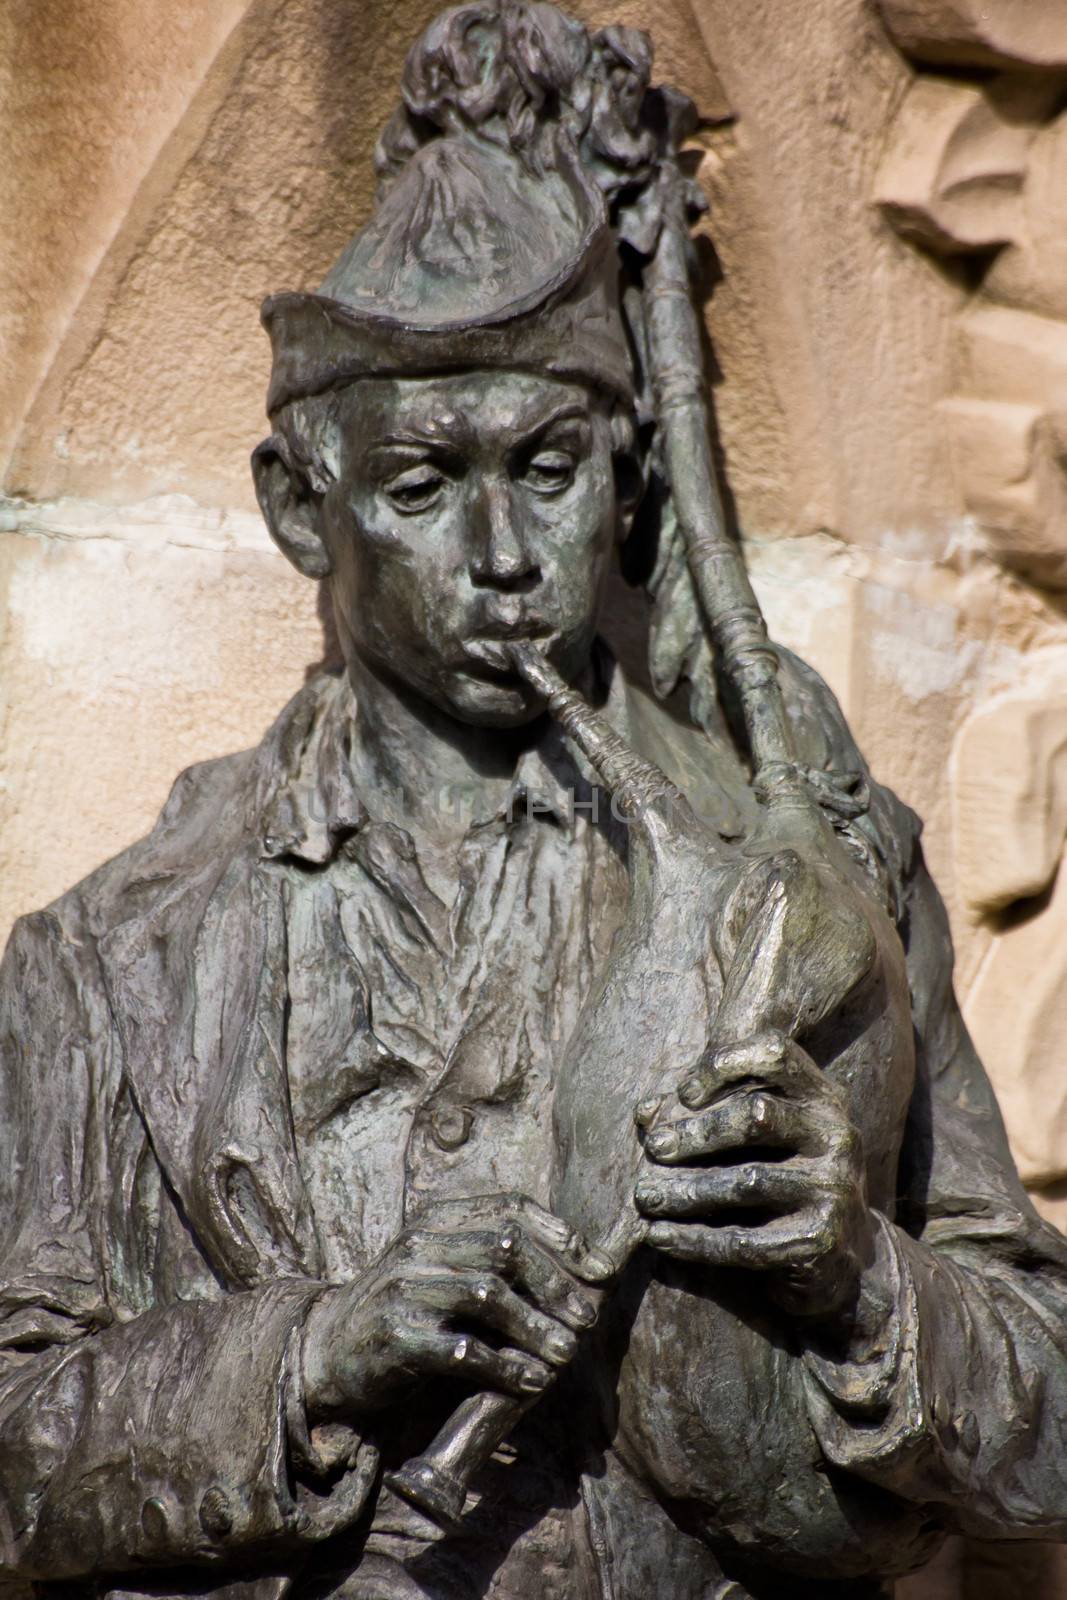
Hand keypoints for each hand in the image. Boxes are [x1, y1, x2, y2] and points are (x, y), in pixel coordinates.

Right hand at [301, 1192, 612, 1422]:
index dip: (562, 1236)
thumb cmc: (407, 1308)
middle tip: (586, 1319)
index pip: (511, 1208)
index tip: (599, 1270)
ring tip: (564, 1354)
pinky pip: (462, 1350)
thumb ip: (492, 1256)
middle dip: (555, 1284)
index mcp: (436, 1218)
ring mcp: (405, 1289)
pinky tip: (530, 1380)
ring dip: (536, 1327)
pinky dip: (505, 1366)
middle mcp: (420, 1244)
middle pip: (505, 1247)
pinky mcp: (396, 1338)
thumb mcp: (442, 1266)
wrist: (331, 1348)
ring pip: (488, 1295)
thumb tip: (580, 1267)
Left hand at [634, 1031, 875, 1319]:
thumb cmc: (778, 1172)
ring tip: (644, 1196)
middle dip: (696, 1133)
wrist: (836, 1250)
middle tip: (653, 1147)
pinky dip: (694, 1239)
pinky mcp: (819, 1239)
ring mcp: (833, 1188)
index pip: (774, 1053)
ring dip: (686, 1191)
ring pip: (747, 1182)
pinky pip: (746, 1241)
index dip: (723, 1065)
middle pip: (757, 1116)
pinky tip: (658, 1236)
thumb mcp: (754, 1134)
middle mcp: (834, 1134)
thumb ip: (704, 1113)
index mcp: (818, 1094)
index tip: (683, 1093)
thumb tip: (644, 1112)